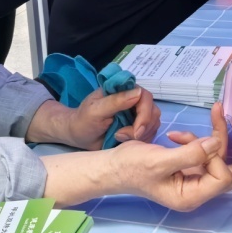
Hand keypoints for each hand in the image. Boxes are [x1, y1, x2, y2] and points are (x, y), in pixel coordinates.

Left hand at [38, 87, 161, 149]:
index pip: (145, 96)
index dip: (144, 114)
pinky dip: (141, 141)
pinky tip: (124, 142)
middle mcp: (134, 100)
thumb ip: (115, 101)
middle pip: (153, 112)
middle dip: (142, 128)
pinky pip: (149, 134)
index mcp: (124, 90)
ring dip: (140, 136)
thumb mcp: (96, 110)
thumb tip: (137, 92)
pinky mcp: (138, 128)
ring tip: (119, 138)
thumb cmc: (83, 120)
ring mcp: (137, 114)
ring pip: (153, 124)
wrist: (78, 135)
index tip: (136, 131)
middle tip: (121, 136)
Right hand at [110, 104, 231, 210]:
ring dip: (208, 138)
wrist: (113, 167)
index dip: (216, 158)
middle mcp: (197, 191)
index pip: (221, 178)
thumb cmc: (131, 167)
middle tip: (224, 116)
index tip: (199, 143)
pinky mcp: (190, 169)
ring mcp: (194, 180)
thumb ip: (190, 153)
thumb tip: (217, 142)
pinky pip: (206, 154)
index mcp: (191, 196)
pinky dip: (198, 141)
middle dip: (226, 143)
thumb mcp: (159, 160)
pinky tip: (178, 135)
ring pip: (217, 159)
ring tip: (184, 129)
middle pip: (227, 172)